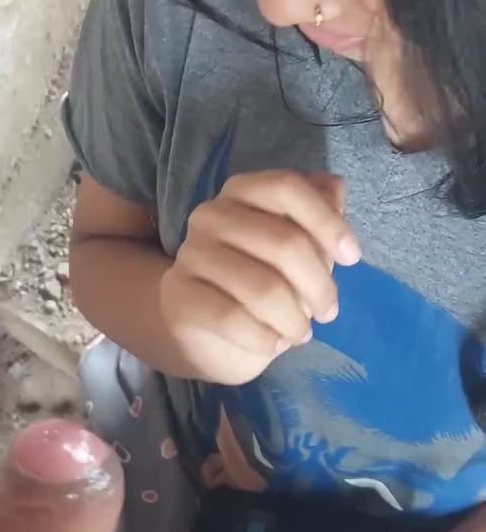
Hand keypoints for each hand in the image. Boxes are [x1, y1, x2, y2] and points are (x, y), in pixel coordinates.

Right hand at [160, 170, 360, 384]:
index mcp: (243, 191)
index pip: (288, 188)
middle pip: (285, 243)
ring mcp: (190, 253)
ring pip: (263, 288)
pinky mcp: (179, 294)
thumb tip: (337, 188)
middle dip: (319, 286)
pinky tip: (274, 343)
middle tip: (329, 312)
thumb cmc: (260, 274)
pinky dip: (264, 338)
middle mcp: (212, 214)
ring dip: (295, 320)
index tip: (352, 257)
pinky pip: (232, 318)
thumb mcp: (294, 244)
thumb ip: (317, 216)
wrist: (204, 324)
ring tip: (301, 333)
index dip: (327, 221)